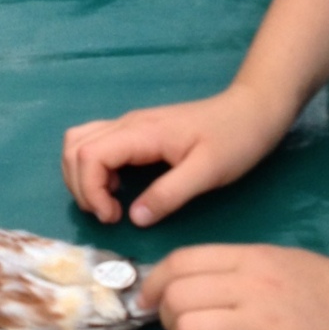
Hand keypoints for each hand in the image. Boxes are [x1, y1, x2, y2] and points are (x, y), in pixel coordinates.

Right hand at [61, 84, 291, 226]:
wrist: (253, 110)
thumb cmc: (235, 139)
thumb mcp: (207, 172)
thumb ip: (169, 195)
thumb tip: (134, 218)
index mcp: (142, 133)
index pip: (88, 155)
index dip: (89, 190)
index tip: (113, 217)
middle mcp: (128, 124)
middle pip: (75, 148)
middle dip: (80, 187)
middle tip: (109, 214)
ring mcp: (130, 125)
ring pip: (80, 143)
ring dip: (82, 176)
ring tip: (109, 204)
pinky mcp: (136, 131)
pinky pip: (96, 144)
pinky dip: (93, 169)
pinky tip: (118, 189)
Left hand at [141, 244, 328, 329]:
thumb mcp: (284, 261)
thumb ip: (238, 270)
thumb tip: (189, 287)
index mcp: (253, 258)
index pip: (180, 261)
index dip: (153, 284)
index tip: (150, 303)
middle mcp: (255, 287)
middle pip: (176, 297)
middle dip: (168, 320)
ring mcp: (268, 328)